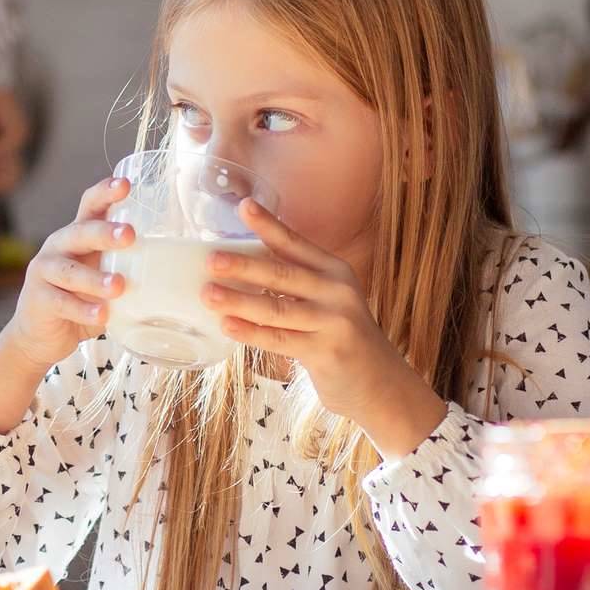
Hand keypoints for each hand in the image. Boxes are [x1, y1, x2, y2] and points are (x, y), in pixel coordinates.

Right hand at [0, 177, 130, 430]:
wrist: (42, 334)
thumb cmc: (84, 299)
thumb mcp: (105, 276)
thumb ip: (130, 267)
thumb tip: (183, 266)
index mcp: (78, 235)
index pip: (90, 205)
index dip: (105, 192)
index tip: (126, 184)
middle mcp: (58, 247)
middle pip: (80, 232)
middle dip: (105, 232)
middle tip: (130, 235)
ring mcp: (44, 272)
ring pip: (69, 271)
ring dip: (95, 278)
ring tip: (119, 286)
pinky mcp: (38, 300)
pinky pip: (62, 303)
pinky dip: (83, 310)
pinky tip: (102, 316)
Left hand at [204, 200, 444, 458]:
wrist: (380, 383)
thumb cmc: (341, 338)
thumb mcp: (329, 301)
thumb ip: (297, 285)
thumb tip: (239, 270)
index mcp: (335, 271)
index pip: (295, 243)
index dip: (268, 225)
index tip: (244, 206)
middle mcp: (337, 291)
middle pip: (282, 273)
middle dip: (244, 266)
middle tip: (211, 260)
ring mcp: (334, 321)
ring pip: (277, 308)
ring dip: (239, 301)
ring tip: (209, 295)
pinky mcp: (327, 351)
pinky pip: (280, 339)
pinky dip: (251, 332)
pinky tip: (227, 326)